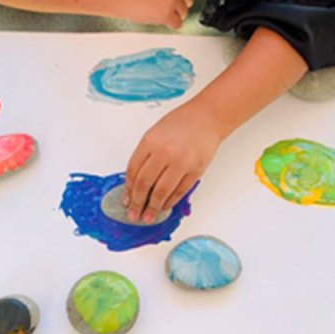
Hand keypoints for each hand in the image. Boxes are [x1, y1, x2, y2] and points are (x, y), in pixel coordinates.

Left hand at [123, 101, 222, 222]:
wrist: (208, 117)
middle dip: (137, 202)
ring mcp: (182, 162)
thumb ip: (145, 156)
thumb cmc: (181, 122)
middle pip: (145, 184)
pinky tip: (165, 206)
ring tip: (148, 216)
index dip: (128, 189)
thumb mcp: (155, 134)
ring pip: (162, 191)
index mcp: (150, 142)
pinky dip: (171, 201)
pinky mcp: (196, 170)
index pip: (133, 172)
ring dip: (153, 207)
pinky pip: (180, 190)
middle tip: (133, 214)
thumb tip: (137, 182)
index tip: (126, 200)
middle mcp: (164, 153)